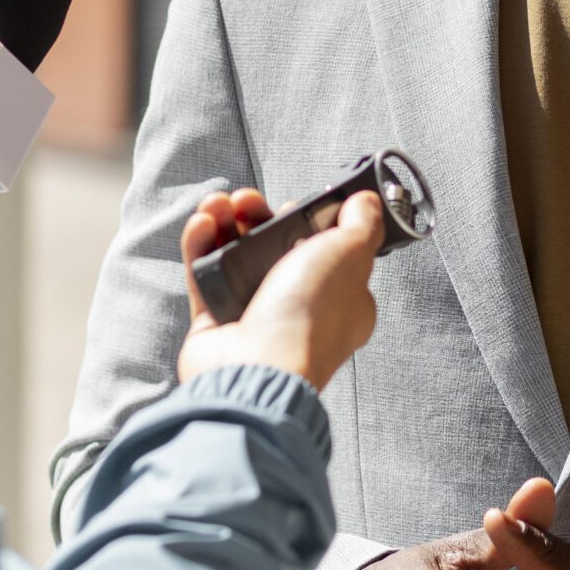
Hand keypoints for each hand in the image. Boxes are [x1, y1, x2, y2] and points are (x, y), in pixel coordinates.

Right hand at [175, 188, 382, 391]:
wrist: (254, 368)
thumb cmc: (306, 321)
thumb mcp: (350, 255)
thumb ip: (363, 224)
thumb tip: (368, 202)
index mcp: (340, 298)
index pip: (327, 248)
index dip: (310, 221)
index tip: (296, 204)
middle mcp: (299, 308)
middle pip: (275, 246)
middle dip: (258, 215)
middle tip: (246, 201)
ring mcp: (256, 314)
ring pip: (237, 256)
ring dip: (225, 223)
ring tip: (218, 205)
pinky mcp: (217, 321)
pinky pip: (205, 275)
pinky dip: (201, 246)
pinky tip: (202, 224)